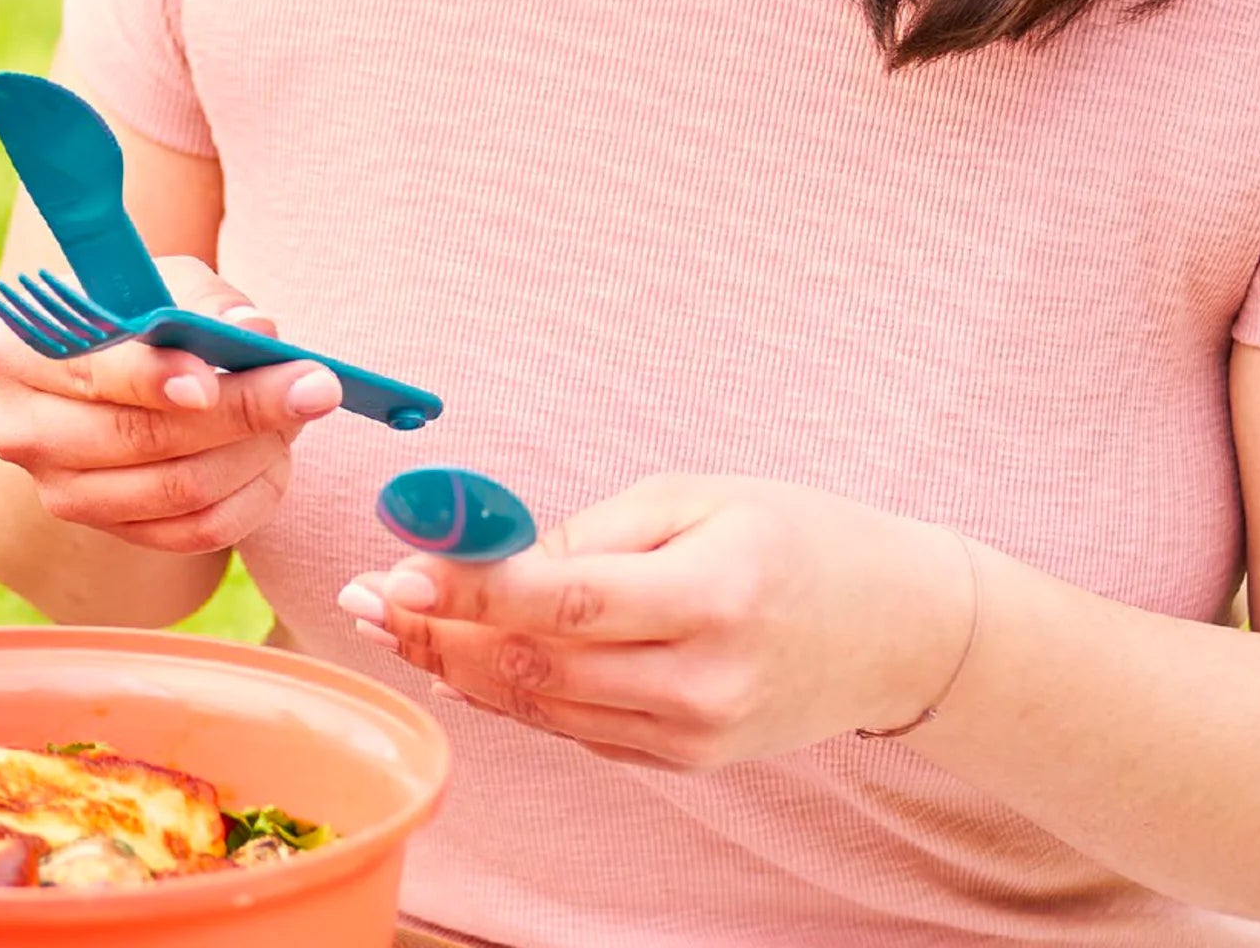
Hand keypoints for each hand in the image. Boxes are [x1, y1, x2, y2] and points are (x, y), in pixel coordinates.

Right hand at [0, 256, 340, 553]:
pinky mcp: (109, 531)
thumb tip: (255, 332)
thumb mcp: (161, 282)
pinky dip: (249, 496)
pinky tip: (276, 456)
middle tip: (316, 387)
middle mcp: (22, 430)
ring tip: (299, 412)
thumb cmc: (133, 313)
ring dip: (255, 452)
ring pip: (176, 491)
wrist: (99, 377)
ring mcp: (61, 492)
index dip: (154, 378)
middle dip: (241, 413)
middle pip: (141, 439)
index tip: (213, 380)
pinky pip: (193, 533)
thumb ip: (206, 302)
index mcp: (17, 350)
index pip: (94, 371)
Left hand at [337, 474, 976, 770]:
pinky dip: (508, 695)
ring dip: (454, 665)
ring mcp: (693, 735)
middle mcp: (700, 682)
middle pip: (535, 664)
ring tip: (386, 625)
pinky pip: (574, 728)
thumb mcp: (697, 499)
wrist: (896, 630)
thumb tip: (489, 558)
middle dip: (435, 630)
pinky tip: (455, 663)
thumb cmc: (798, 537)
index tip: (396, 565)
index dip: (468, 589)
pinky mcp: (684, 760)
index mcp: (711, 596)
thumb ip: (590, 534)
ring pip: (542, 705)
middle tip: (363, 596)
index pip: (562, 602)